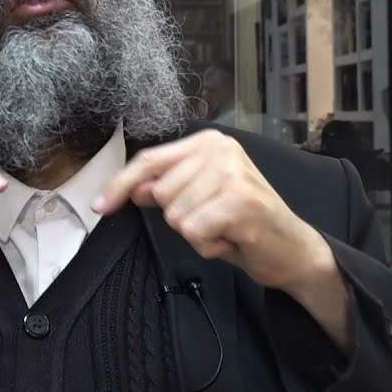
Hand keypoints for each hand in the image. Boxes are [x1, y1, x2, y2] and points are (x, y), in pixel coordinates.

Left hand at [93, 129, 352, 349]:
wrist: (292, 249)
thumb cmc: (243, 224)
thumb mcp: (199, 200)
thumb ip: (167, 187)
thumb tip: (132, 187)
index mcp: (208, 142)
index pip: (149, 160)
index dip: (119, 184)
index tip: (98, 206)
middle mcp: (221, 149)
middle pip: (160, 192)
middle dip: (181, 218)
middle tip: (215, 221)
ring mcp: (231, 173)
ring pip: (175, 215)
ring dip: (197, 234)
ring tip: (225, 230)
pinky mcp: (240, 201)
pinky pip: (193, 231)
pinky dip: (209, 245)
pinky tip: (231, 239)